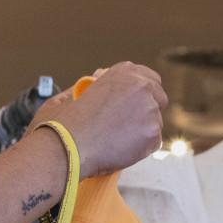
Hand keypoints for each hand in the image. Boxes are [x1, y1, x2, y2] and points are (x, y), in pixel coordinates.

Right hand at [27, 62, 165, 176]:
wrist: (65, 147)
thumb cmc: (63, 123)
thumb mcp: (74, 93)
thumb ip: (92, 84)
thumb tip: (99, 74)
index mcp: (124, 72)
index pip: (150, 79)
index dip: (144, 93)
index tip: (137, 104)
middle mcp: (141, 86)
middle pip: (159, 98)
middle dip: (148, 110)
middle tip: (129, 125)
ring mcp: (150, 110)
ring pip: (156, 122)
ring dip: (142, 131)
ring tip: (117, 140)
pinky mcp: (152, 134)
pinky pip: (154, 142)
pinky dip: (141, 148)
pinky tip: (121, 150)